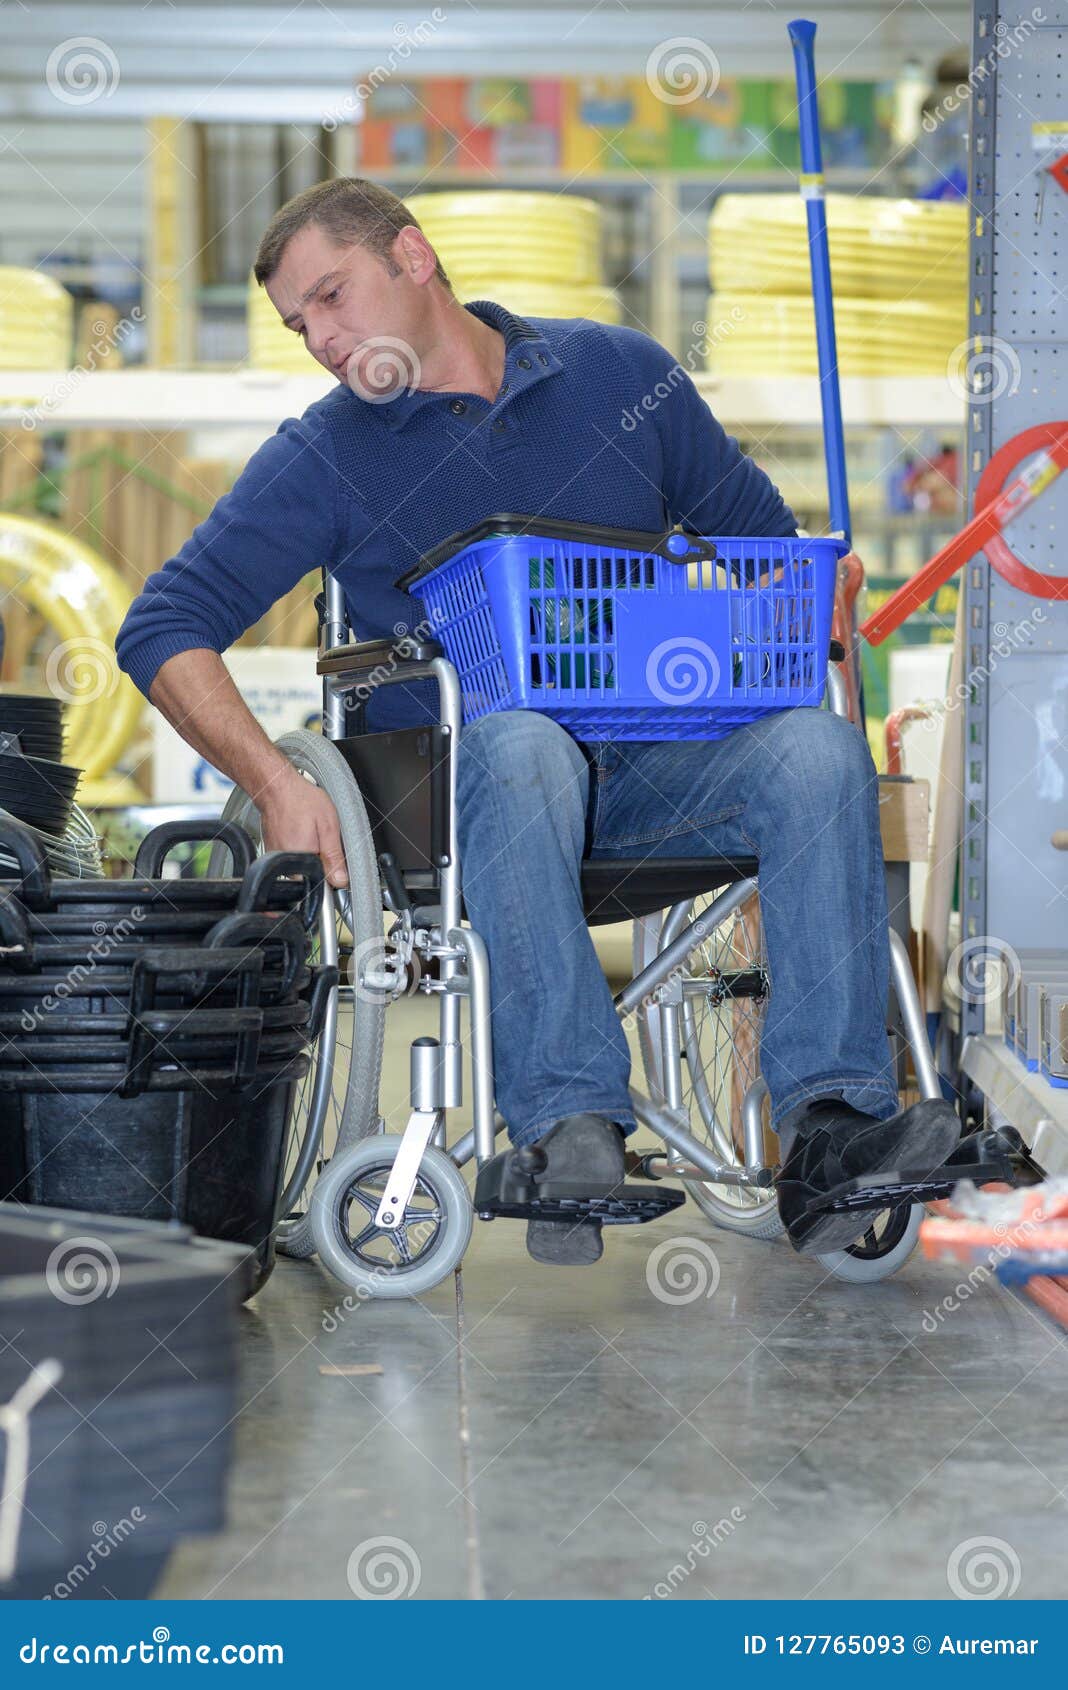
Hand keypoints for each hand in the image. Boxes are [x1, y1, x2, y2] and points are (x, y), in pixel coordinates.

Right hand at [259, 765, 347, 887]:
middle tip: (321, 836)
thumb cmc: (300, 800)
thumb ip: (334, 857)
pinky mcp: (273, 853)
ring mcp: (277, 860)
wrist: (276, 787)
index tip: (334, 855)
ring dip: (310, 853)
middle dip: (321, 861)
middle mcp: (286, 865)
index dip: (333, 871)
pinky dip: (300, 847)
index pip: (323, 883)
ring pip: (302, 867)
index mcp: (301, 861)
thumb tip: (341, 881)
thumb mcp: (328, 827)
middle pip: (311, 876)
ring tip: (310, 832)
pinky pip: (292, 858)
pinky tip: (301, 831)